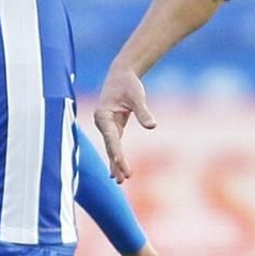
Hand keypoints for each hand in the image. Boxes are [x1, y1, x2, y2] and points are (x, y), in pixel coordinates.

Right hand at [93, 67, 153, 183]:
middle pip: (109, 146)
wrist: (121, 74)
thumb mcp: (137, 95)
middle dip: (115, 163)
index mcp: (103, 115)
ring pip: (111, 148)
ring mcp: (106, 126)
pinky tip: (118, 169)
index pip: (111, 138)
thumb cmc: (128, 83)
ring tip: (120, 181)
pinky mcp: (112, 127)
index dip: (117, 153)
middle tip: (122, 180)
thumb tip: (152, 126)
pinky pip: (114, 145)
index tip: (122, 166)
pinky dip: (117, 156)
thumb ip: (143, 111)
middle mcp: (102, 122)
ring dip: (115, 163)